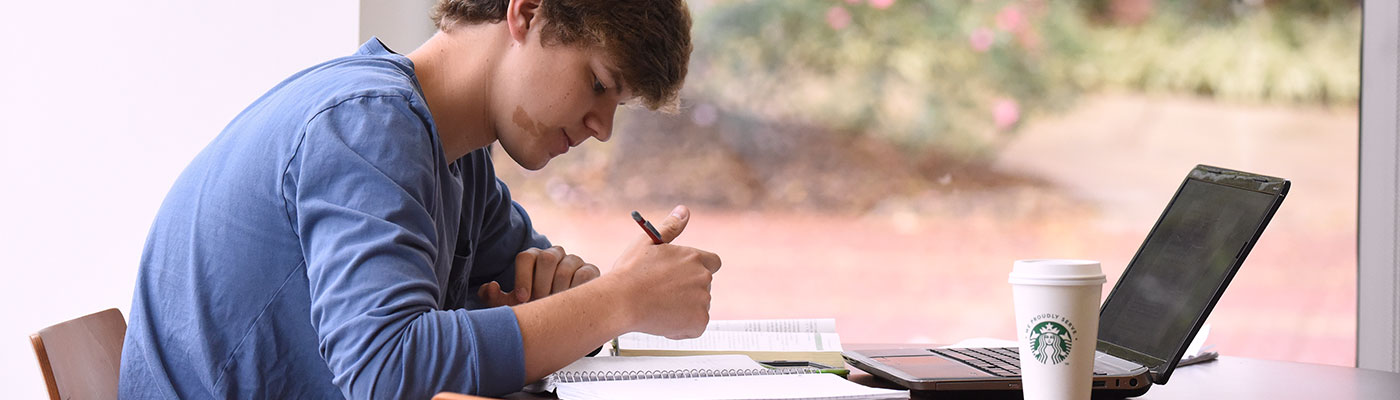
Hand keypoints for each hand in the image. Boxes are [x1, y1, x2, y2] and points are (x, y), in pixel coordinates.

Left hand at [477, 246, 600, 307]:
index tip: (522, 298)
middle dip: (541, 285)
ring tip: (554, 306)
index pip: (526, 257)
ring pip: (565, 267)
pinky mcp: (590, 270)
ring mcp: (573, 260)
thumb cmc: (534, 308)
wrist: (563, 318)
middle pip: (547, 258)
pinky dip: (576, 289)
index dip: (522, 277)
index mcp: (533, 259)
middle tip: (540, 303)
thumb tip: (491, 287)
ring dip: (558, 290)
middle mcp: (553, 255)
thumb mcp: (513, 306)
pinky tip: (570, 302)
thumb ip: (495, 298)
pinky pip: (584, 274)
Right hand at [610, 205, 721, 338]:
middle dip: (688, 290)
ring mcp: (703, 300)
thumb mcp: (649, 242)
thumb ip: (671, 227)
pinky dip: (683, 327)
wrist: (621, 301)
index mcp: (694, 257)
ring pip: (698, 306)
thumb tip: (684, 211)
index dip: (698, 270)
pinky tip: (663, 320)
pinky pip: (696, 325)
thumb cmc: (631, 272)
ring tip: (659, 306)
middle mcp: (703, 277)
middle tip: (662, 294)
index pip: (713, 263)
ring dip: (684, 308)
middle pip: (703, 286)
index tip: (683, 276)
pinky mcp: (699, 321)